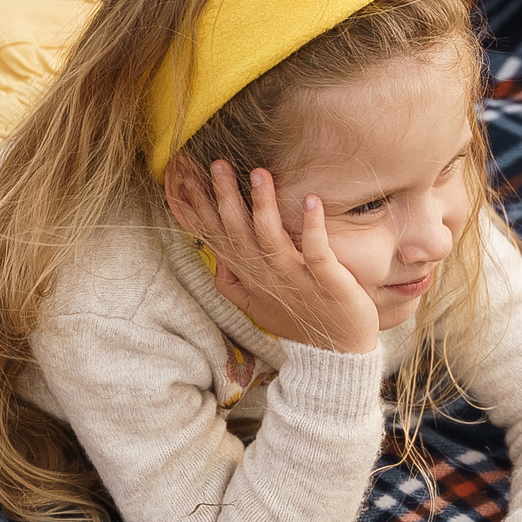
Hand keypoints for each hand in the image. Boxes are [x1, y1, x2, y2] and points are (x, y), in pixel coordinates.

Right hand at [165, 158, 379, 354]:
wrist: (335, 357)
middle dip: (227, 198)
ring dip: (265, 205)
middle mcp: (268, 277)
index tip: (186, 181)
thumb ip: (233, 283)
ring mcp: (297, 280)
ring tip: (260, 173)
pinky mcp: (328, 283)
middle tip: (218, 165)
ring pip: (272, 238)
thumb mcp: (256, 307)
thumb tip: (215, 258)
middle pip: (240, 233)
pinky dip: (312, 228)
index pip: (220, 239)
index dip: (202, 211)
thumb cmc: (298, 323)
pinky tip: (310, 201)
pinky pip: (317, 253)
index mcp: (250, 278)